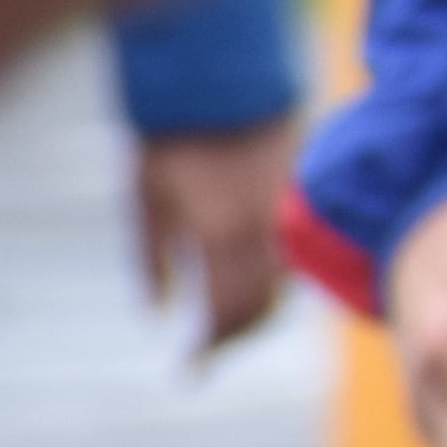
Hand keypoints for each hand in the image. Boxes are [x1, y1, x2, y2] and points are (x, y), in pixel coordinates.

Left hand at [132, 119, 299, 358]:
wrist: (224, 75)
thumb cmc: (171, 137)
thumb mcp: (145, 200)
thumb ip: (151, 260)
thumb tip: (158, 312)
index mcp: (223, 237)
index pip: (227, 314)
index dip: (209, 349)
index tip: (189, 371)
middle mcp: (265, 231)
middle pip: (263, 307)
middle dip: (234, 335)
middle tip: (206, 351)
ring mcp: (289, 212)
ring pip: (283, 282)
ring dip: (256, 306)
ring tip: (223, 317)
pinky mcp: (301, 194)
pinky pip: (292, 252)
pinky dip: (272, 274)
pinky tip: (248, 274)